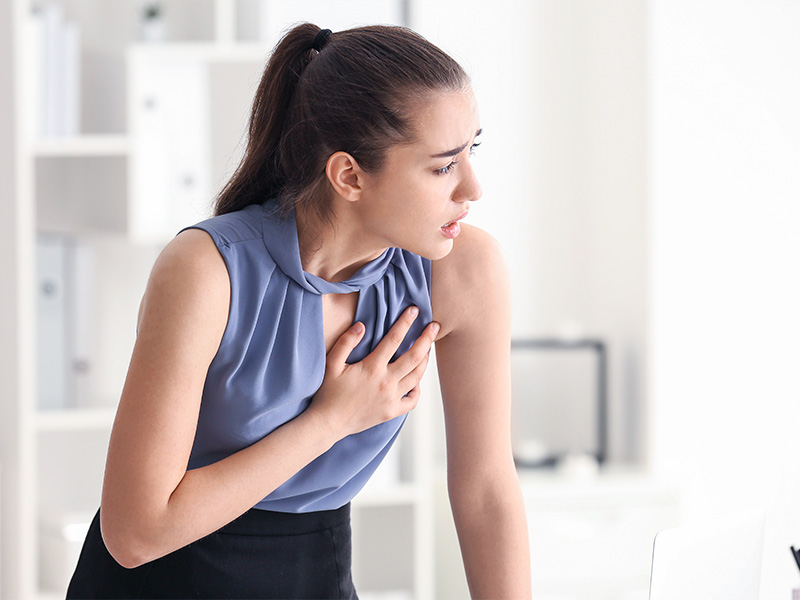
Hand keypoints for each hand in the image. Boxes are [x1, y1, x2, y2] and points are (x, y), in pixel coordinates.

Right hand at [308, 306, 439, 437]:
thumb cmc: (328, 392)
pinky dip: (418, 388)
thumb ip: (346, 342)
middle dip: (427, 339)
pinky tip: (417, 380)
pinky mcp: (392, 412)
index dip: (405, 322)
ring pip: (417, 376)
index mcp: (372, 368)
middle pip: (414, 357)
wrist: (328, 423)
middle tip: (436, 326)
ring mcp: (391, 399)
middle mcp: (386, 383)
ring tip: (429, 347)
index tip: (414, 310)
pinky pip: (412, 400)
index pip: (394, 339)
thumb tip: (362, 325)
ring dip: (425, 360)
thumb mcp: (331, 364)